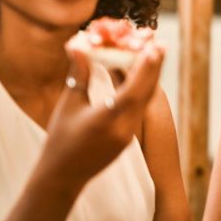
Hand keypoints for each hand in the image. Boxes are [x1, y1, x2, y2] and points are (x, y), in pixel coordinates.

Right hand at [38, 42, 164, 190]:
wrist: (63, 176)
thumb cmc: (60, 139)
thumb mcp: (68, 105)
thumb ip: (78, 74)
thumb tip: (79, 44)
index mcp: (106, 121)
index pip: (132, 91)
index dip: (145, 69)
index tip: (154, 48)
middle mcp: (123, 128)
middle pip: (145, 93)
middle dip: (153, 67)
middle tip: (160, 44)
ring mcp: (128, 134)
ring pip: (144, 100)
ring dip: (149, 77)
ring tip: (155, 54)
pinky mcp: (129, 136)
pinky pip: (139, 108)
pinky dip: (141, 89)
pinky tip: (141, 75)